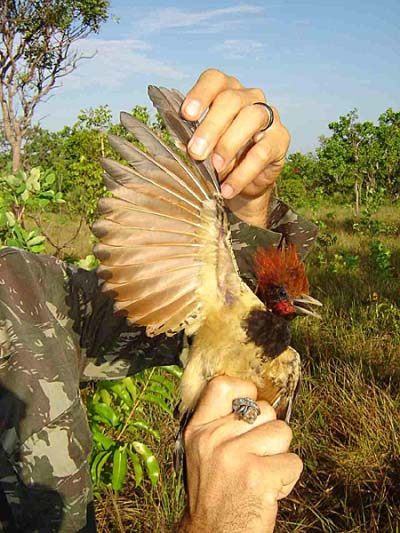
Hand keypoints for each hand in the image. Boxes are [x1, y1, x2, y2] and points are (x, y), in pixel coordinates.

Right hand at [179, 376, 302, 532]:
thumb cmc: (216, 495)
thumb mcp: (204, 452)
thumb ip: (222, 425)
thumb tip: (257, 400)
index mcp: (198, 430)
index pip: (222, 386)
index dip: (246, 390)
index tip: (252, 409)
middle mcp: (213, 438)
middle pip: (264, 410)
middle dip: (269, 433)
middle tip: (254, 458)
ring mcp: (234, 455)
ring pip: (283, 432)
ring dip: (280, 455)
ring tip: (262, 473)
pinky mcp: (257, 475)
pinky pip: (293, 462)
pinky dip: (288, 479)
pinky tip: (268, 490)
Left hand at [181, 69, 290, 227]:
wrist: (242, 183)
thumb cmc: (217, 156)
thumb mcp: (202, 146)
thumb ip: (192, 139)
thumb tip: (178, 142)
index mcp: (226, 91)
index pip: (214, 80)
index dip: (200, 94)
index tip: (187, 115)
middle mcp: (249, 97)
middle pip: (230, 100)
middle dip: (210, 127)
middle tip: (195, 152)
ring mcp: (268, 116)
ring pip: (251, 118)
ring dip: (229, 144)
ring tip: (215, 168)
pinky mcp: (281, 139)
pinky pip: (262, 152)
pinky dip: (242, 173)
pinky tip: (227, 188)